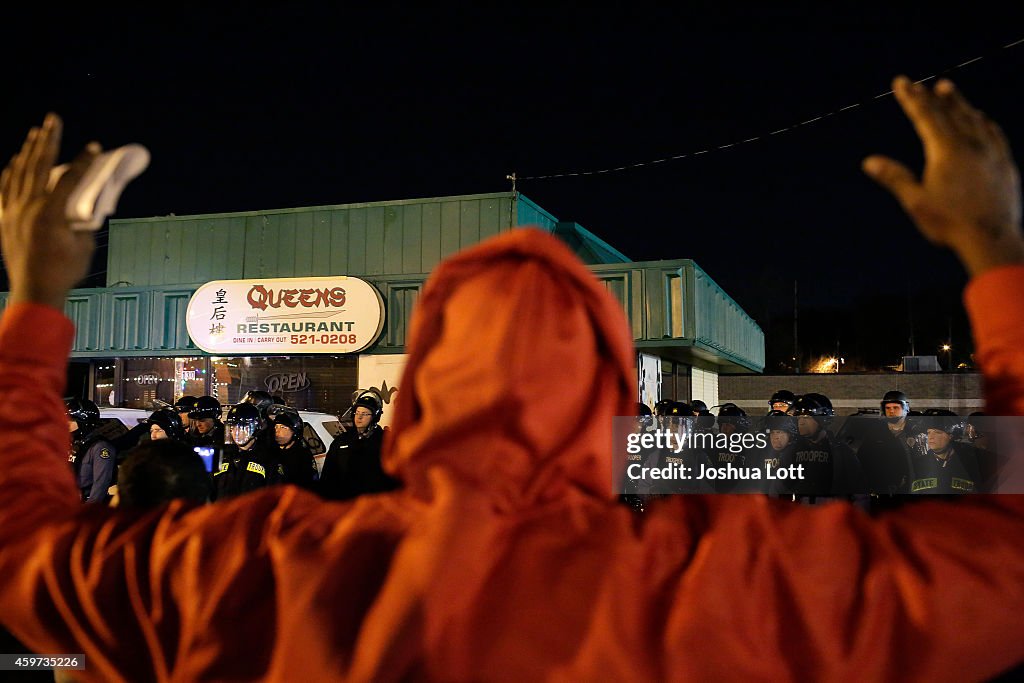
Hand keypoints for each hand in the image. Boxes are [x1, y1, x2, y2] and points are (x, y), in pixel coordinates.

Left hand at [0, 114, 100, 308]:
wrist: (35, 290)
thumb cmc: (64, 271)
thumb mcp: (84, 245)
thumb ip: (83, 221)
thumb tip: (84, 205)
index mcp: (50, 214)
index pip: (69, 179)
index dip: (83, 161)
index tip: (93, 146)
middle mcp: (28, 207)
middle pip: (38, 165)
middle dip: (48, 139)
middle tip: (53, 119)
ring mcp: (13, 211)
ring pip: (19, 172)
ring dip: (29, 150)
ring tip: (37, 133)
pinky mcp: (5, 218)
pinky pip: (5, 188)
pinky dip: (11, 171)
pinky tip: (16, 162)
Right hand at [863, 76, 1023, 275]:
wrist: (992, 238)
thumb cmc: (950, 223)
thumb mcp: (916, 202)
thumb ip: (895, 178)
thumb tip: (870, 161)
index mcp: (946, 151)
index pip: (925, 116)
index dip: (911, 98)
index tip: (901, 82)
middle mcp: (971, 145)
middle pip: (948, 112)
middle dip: (932, 96)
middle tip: (922, 83)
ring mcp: (991, 152)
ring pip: (973, 119)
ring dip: (958, 103)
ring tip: (948, 89)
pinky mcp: (1004, 163)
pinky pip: (993, 133)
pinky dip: (983, 121)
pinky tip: (981, 118)